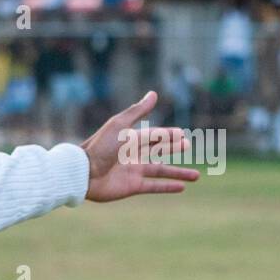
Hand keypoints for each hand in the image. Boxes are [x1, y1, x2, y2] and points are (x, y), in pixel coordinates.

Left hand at [82, 92, 199, 202]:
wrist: (83, 173)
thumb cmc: (100, 147)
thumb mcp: (120, 125)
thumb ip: (137, 111)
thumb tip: (154, 93)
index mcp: (130, 139)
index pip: (154, 135)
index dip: (168, 135)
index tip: (183, 134)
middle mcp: (132, 155)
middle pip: (157, 150)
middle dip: (173, 148)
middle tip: (188, 146)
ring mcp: (133, 171)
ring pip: (160, 171)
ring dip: (178, 172)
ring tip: (196, 176)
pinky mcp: (131, 186)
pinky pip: (153, 186)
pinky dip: (168, 186)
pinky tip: (182, 187)